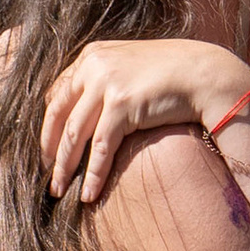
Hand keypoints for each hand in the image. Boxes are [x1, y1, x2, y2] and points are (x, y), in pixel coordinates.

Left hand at [40, 40, 249, 205]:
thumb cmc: (170, 75)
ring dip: (65, 168)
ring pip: (75, 134)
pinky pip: (101, 146)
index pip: (57, 96)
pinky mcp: (122, 104)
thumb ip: (103, 83)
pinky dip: (94, 174)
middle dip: (50, 150)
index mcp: (91, 56)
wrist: (204, 73)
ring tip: (60, 192)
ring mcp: (106, 83)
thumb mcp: (128, 70)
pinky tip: (89, 194)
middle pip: (59, 116)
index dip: (48, 128)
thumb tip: (83, 114)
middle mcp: (94, 65)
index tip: (45, 153)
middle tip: (46, 178)